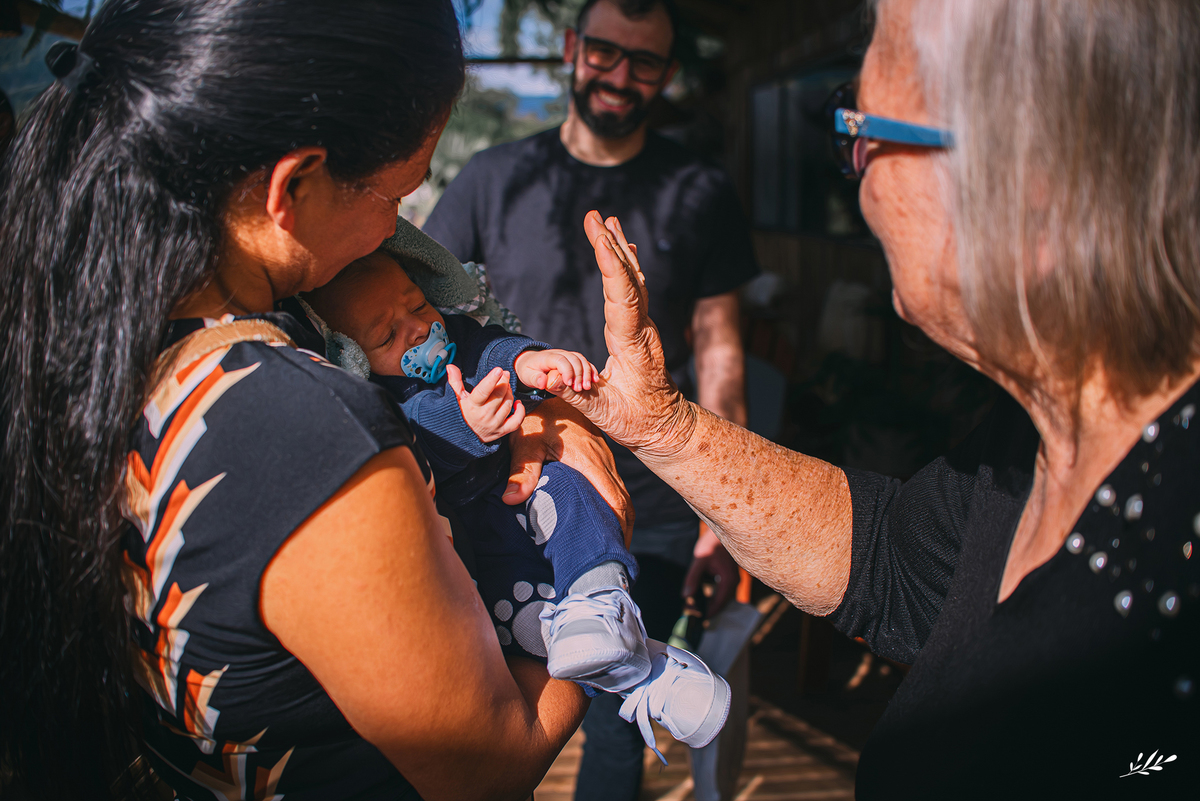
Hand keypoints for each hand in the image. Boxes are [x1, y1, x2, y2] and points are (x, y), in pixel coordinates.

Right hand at [446, 364, 525, 442]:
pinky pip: (516, 421)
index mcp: (472, 406)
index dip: (492, 380)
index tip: (499, 370)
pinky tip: (517, 402)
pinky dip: (520, 411)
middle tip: (504, 374)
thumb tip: (450, 366)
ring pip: (508, 405)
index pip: (483, 391)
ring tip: (506, 386)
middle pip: (499, 395)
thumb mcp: (456, 398)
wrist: (463, 437)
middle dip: (504, 382)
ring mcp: (494, 424)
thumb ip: (455, 382)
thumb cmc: (461, 414)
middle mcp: (484, 416)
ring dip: (509, 393)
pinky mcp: (502, 431)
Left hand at [504, 398, 633, 546]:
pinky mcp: (600, 453)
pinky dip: (616, 502)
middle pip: (623, 499)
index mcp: (589, 460)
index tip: (616, 546)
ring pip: (621, 490)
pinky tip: (607, 515)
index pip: (613, 497)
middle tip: (617, 555)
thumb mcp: (526, 442)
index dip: (618, 524)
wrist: (548, 389)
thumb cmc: (535, 416)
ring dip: (621, 516)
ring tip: (615, 541)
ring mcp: (603, 455)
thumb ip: (522, 471)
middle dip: (624, 528)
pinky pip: (614, 481)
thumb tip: (511, 500)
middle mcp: (602, 459)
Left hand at [513, 348, 599, 393]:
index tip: (569, 384)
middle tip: (579, 389)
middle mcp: (558, 353)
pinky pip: (584, 361)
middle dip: (579, 374)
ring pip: (581, 359)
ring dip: (587, 373)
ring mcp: (566, 355)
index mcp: (547, 357)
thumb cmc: (528, 371)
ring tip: (587, 387)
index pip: (560, 360)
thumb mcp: (527, 376)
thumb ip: (535, 379)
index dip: (567, 371)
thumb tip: (543, 382)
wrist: (529, 362)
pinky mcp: (572, 359)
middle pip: (574, 359)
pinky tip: (595, 380)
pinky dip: (591, 370)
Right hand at [551, 212, 696, 457]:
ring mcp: (644, 327)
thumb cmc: (637, 423)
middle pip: (627, 278)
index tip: (599, 238)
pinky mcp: (641, 329)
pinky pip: (634, 289)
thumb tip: (548, 375)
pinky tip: (624, 246)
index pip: (622, 297)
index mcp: (634, 344)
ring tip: (606, 219)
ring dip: (617, 248)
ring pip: (632, 280)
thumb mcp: (604, 415)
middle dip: (608, 245)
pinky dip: (626, 264)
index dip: (611, 266)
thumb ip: (575, 394)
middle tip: (594, 215)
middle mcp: (642, 329)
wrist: (668, 427)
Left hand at [681, 523, 738, 616]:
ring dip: (710, 604)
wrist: (723, 529)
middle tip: (691, 612)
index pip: (718, 604)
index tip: (693, 616)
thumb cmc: (712, 543)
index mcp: (728, 580)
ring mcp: (734, 579)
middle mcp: (734, 582)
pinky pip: (723, 592)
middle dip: (707, 610)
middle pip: (721, 604)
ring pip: (723, 599)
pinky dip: (714, 597)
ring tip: (694, 605)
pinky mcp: (731, 576)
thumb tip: (686, 596)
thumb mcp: (700, 560)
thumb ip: (693, 578)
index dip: (705, 612)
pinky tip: (703, 595)